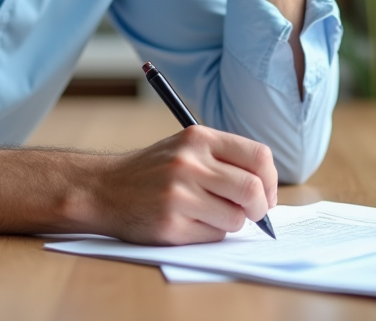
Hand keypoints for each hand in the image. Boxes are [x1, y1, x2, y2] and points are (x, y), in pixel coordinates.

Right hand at [91, 125, 277, 244]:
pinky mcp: (171, 225)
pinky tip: (189, 223)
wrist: (104, 189)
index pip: (258, 156)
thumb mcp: (185, 148)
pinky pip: (213, 236)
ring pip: (236, 218)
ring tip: (209, 215)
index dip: (270, 180)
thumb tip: (267, 190)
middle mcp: (189, 163)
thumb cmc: (153, 171)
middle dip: (260, 208)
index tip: (266, 193)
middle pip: (252, 190)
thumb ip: (223, 160)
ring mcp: (179, 195)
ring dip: (231, 222)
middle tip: (253, 214)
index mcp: (198, 138)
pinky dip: (210, 234)